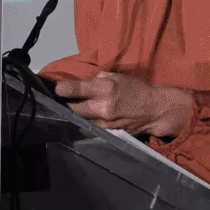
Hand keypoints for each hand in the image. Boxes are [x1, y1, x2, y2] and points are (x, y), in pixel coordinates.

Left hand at [50, 71, 194, 138]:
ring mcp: (104, 123)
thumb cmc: (136, 89)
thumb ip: (98, 80)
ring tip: (73, 107)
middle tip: (62, 100)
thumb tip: (82, 83)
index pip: (76, 89)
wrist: (154, 110)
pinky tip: (86, 117)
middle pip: (74, 108)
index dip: (63, 89)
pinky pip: (91, 126)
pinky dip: (87, 121)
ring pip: (81, 119)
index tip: (55, 89)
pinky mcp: (107, 132)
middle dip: (67, 104)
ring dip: (76, 114)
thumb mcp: (117, 76)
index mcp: (105, 89)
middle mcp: (102, 107)